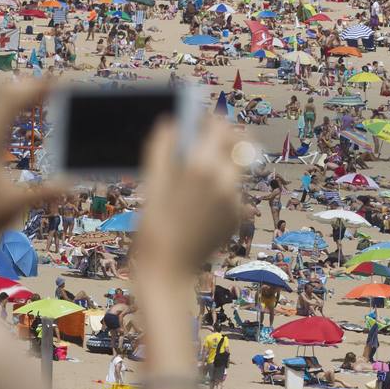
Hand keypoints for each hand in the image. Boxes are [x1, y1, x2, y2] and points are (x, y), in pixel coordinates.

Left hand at [0, 80, 62, 278]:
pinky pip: (0, 119)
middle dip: (29, 87)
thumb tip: (72, 185)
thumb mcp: (17, 205)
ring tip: (43, 87)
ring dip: (22, 95)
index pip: (12, 106)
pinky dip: (16, 109)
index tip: (53, 80)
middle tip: (53, 79)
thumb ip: (44, 193)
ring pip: (1, 107)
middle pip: (5, 100)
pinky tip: (27, 108)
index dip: (33, 90)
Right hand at [133, 116, 245, 276]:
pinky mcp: (236, 217)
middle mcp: (224, 181)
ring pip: (235, 170)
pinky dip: (220, 191)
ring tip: (196, 180)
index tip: (204, 119)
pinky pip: (232, 193)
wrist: (168, 269)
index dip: (212, 120)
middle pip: (237, 145)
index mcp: (201, 167)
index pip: (219, 128)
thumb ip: (162, 147)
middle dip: (225, 140)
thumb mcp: (153, 182)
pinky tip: (199, 205)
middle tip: (209, 142)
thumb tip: (169, 122)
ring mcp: (234, 201)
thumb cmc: (154, 225)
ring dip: (222, 165)